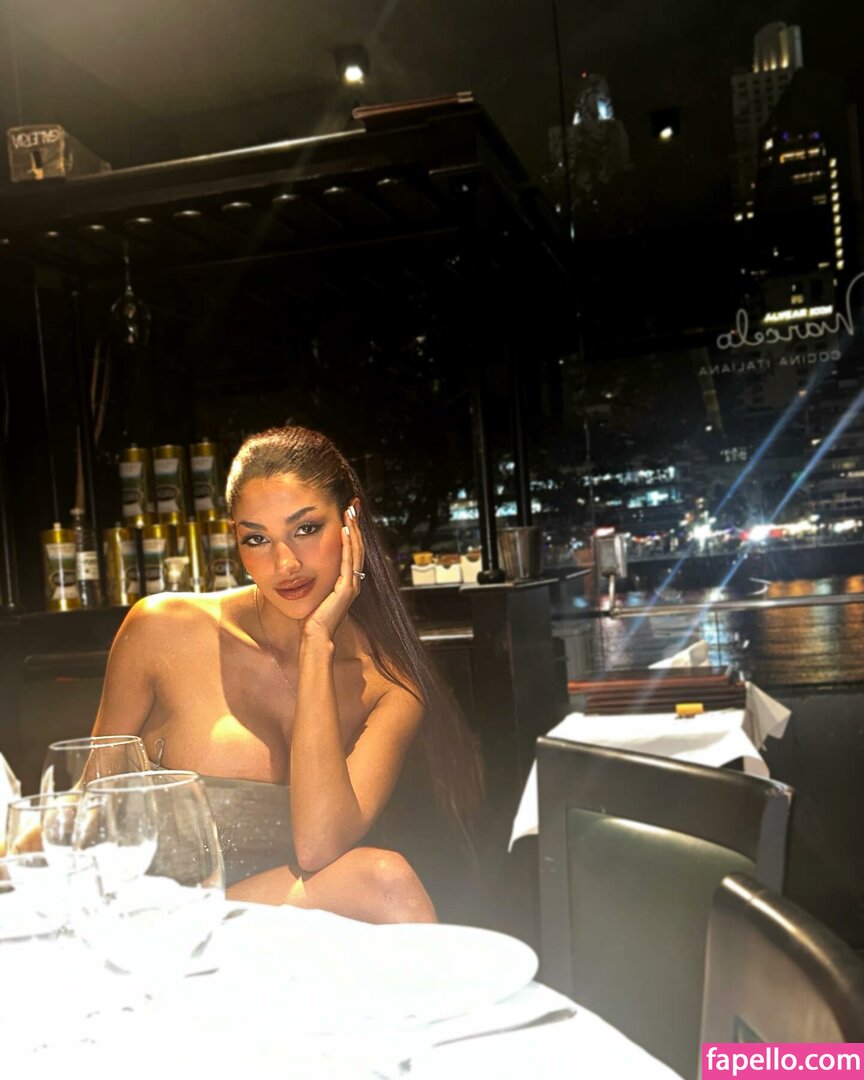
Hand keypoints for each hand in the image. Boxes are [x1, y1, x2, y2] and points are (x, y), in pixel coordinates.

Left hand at [304, 504, 364, 640]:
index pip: (352, 550)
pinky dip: (348, 545)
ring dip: (353, 529)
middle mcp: (353, 581)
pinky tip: (345, 530)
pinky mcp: (347, 588)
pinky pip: (349, 562)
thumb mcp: (315, 592)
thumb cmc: (311, 618)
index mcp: (347, 581)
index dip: (352, 531)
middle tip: (353, 505)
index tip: (348, 513)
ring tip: (350, 511)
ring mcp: (352, 585)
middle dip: (356, 524)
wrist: (315, 637)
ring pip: (356, 551)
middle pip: (358, 546)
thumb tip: (304, 565)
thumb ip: (316, 579)